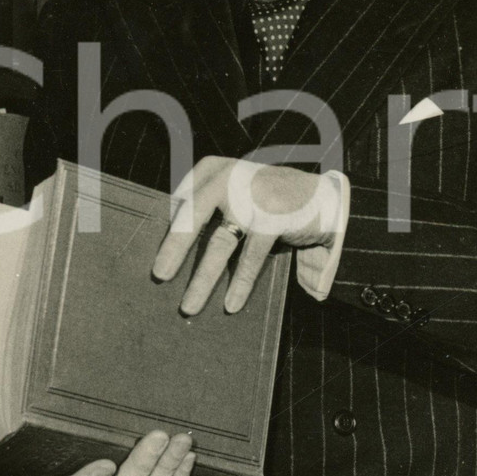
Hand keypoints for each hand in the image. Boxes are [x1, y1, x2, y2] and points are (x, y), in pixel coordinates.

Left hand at [152, 156, 338, 314]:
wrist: (328, 198)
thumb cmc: (273, 198)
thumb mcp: (239, 190)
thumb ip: (212, 207)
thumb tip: (171, 243)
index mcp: (216, 169)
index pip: (181, 197)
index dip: (165, 221)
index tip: (148, 246)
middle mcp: (230, 178)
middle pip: (192, 216)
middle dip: (173, 248)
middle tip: (158, 274)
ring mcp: (252, 197)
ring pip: (219, 244)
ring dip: (202, 279)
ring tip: (188, 306)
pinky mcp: (272, 218)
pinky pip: (249, 259)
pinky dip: (239, 284)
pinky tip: (231, 304)